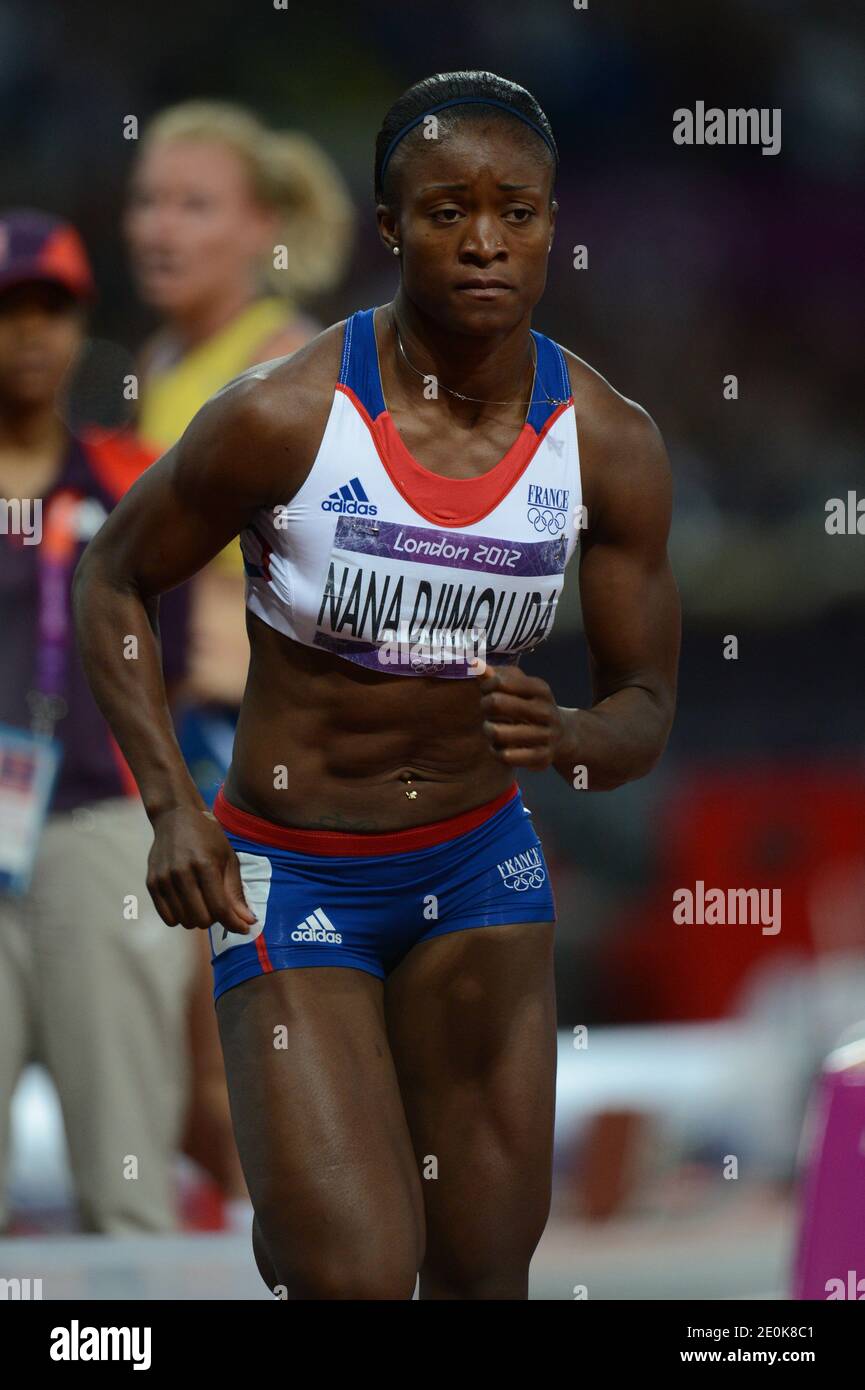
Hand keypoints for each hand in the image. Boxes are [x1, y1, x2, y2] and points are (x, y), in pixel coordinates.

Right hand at [146, 806, 257, 933]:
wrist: (175, 818)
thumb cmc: (208, 838)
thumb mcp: (229, 859)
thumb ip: (236, 892)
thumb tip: (247, 922)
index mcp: (204, 865)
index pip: (220, 908)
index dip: (235, 923)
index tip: (244, 928)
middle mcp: (181, 873)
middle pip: (202, 919)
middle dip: (217, 919)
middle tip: (220, 906)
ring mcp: (163, 879)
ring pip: (185, 921)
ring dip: (199, 919)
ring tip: (204, 902)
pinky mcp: (152, 884)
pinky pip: (168, 918)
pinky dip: (181, 917)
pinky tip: (189, 904)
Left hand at [476, 665, 566, 769]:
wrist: (563, 735)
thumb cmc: (530, 705)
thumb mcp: (519, 687)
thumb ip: (496, 676)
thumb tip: (474, 664)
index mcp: (540, 689)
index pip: (501, 681)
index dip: (487, 686)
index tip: (487, 690)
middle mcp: (546, 711)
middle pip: (496, 703)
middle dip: (485, 706)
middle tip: (487, 710)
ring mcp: (546, 736)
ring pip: (498, 732)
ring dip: (488, 730)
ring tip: (491, 729)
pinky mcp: (541, 757)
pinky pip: (506, 756)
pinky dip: (496, 751)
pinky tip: (499, 747)